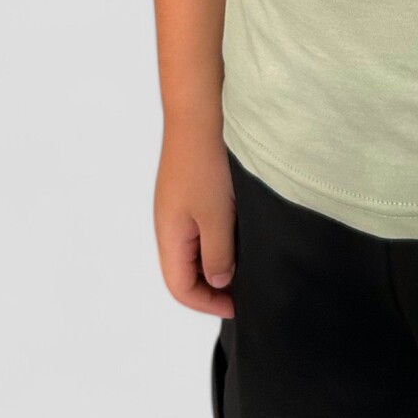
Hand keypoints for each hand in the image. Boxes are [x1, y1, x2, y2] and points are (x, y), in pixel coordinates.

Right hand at [154, 119, 237, 318]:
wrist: (200, 112)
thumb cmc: (207, 164)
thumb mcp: (216, 217)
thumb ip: (217, 255)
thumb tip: (218, 282)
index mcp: (170, 236)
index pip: (181, 287)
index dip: (209, 303)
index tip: (240, 304)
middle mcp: (170, 223)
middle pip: (185, 270)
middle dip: (214, 286)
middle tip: (247, 288)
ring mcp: (179, 205)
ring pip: (195, 247)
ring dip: (219, 259)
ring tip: (248, 261)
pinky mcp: (191, 189)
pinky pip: (202, 225)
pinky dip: (220, 236)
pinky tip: (242, 229)